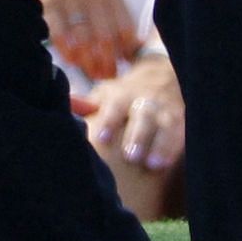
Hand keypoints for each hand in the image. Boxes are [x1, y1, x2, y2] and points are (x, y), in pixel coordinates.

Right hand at [36, 0, 140, 81]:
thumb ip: (120, 17)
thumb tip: (133, 51)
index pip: (124, 26)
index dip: (126, 50)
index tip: (123, 63)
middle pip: (104, 36)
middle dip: (108, 62)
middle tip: (108, 75)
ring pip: (82, 39)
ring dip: (89, 62)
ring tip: (93, 72)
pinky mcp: (46, 2)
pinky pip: (59, 36)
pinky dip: (67, 52)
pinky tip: (73, 60)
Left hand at [72, 50, 183, 173]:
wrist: (161, 76)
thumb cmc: (124, 95)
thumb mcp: (105, 94)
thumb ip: (84, 105)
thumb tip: (60, 109)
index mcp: (122, 95)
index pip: (114, 105)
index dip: (109, 120)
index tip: (101, 138)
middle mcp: (145, 100)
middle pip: (142, 115)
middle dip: (138, 135)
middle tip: (130, 156)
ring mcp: (165, 110)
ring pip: (165, 125)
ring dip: (159, 144)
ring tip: (152, 164)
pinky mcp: (181, 120)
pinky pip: (181, 133)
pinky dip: (174, 147)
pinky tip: (167, 164)